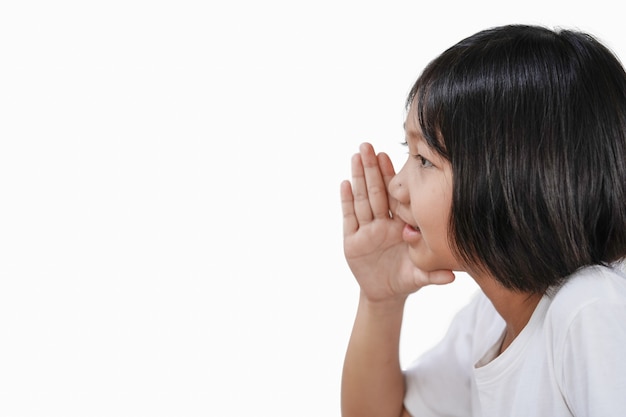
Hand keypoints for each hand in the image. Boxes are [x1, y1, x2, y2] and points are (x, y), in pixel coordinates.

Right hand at [341, 143, 454, 301]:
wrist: (385, 293)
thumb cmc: (406, 279)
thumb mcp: (419, 276)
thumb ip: (433, 274)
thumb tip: (452, 276)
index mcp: (400, 225)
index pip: (394, 196)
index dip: (389, 176)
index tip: (387, 155)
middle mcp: (382, 223)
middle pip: (375, 192)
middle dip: (371, 168)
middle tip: (367, 145)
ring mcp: (366, 230)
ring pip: (362, 200)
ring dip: (358, 178)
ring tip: (355, 156)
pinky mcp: (351, 241)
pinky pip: (349, 218)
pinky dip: (346, 201)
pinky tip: (344, 184)